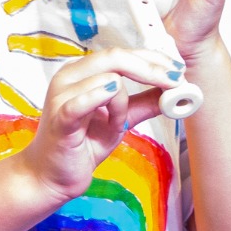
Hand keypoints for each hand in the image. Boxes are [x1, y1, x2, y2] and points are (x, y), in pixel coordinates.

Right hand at [19, 47, 178, 202]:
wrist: (52, 176)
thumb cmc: (82, 144)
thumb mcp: (121, 120)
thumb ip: (144, 104)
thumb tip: (174, 91)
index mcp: (84, 72)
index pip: (123, 54)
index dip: (153, 59)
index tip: (178, 70)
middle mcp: (70, 77)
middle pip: (116, 57)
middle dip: (152, 68)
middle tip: (175, 81)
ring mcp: (61, 96)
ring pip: (107, 78)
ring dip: (125, 103)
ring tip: (119, 124)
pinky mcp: (59, 118)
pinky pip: (81, 101)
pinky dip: (100, 98)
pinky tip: (113, 101)